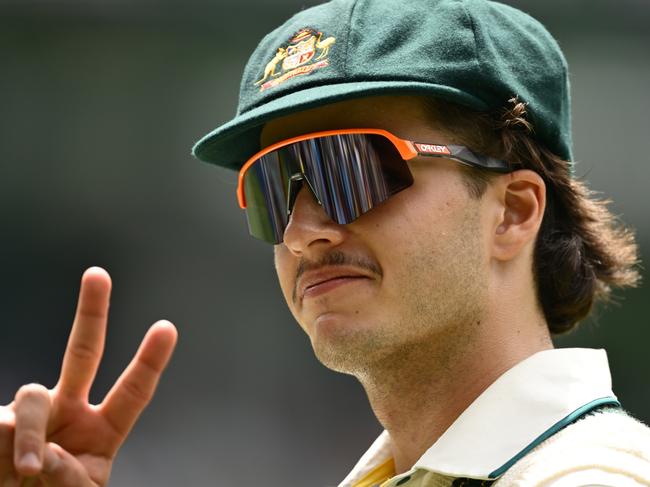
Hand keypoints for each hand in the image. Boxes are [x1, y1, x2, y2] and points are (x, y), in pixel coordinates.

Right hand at [0, 267, 177, 485]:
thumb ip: (71, 477)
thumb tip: (45, 452)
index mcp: (102, 430)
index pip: (132, 392)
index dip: (149, 361)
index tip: (167, 327)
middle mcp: (68, 412)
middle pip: (82, 353)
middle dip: (91, 313)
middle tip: (98, 274)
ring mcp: (30, 416)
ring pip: (31, 396)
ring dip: (30, 433)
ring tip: (28, 467)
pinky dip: (7, 440)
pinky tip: (10, 463)